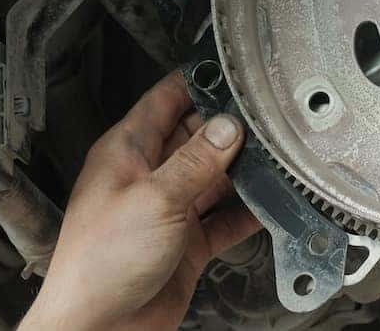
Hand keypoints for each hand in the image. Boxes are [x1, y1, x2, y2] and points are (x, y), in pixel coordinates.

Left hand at [20, 72, 263, 329]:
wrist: (100, 327)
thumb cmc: (100, 263)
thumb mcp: (154, 199)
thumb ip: (196, 161)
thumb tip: (226, 126)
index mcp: (127, 152)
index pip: (166, 100)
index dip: (199, 84)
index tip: (235, 74)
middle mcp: (149, 176)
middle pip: (199, 137)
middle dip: (232, 131)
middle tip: (269, 125)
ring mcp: (170, 208)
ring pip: (216, 177)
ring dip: (245, 172)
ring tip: (278, 161)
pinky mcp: (188, 240)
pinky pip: (226, 217)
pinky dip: (249, 212)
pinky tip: (272, 205)